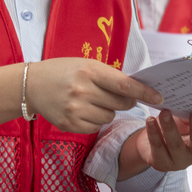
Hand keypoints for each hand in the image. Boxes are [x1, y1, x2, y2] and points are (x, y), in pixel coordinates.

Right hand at [24, 58, 163, 133]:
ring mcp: (75, 110)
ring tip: (93, 100)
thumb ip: (110, 77)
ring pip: (109, 117)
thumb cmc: (64, 71)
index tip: (159, 97)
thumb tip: (137, 91)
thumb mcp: (87, 65)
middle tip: (118, 97)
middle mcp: (82, 91)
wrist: (32, 84)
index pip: (124, 85)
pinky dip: (95, 120)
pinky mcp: (69, 124)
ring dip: (108, 111)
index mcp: (89, 71)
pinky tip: (83, 110)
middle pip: (120, 104)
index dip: (144, 93)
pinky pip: (96, 127)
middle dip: (125, 102)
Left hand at [132, 110, 191, 172]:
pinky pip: (158, 147)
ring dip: (170, 127)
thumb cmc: (175, 129)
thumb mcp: (186, 122)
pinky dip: (153, 133)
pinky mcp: (161, 163)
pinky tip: (150, 121)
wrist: (150, 145)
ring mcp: (178, 161)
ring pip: (175, 144)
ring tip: (165, 112)